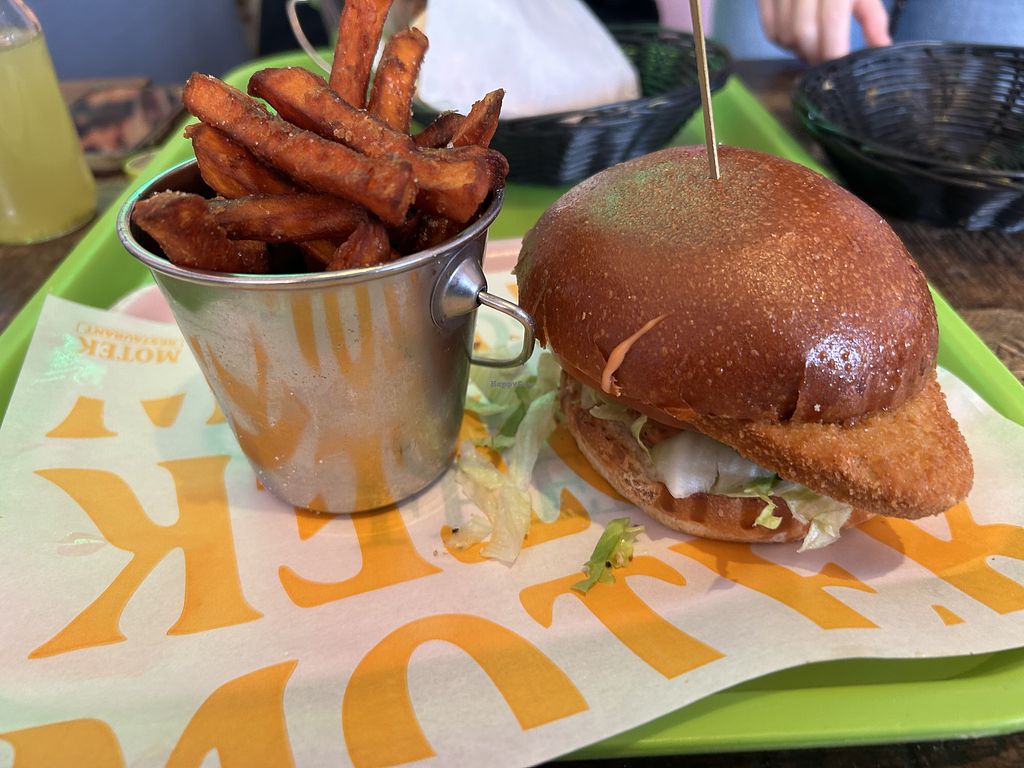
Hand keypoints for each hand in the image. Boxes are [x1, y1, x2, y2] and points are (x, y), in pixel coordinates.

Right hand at [758, 0, 890, 63]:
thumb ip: (873, 17)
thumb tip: (882, 47)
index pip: (831, 20)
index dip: (834, 49)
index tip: (841, 65)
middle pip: (803, 32)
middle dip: (815, 55)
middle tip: (827, 62)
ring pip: (784, 35)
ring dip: (798, 51)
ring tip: (813, 49)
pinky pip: (769, 29)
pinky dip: (782, 42)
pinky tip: (797, 40)